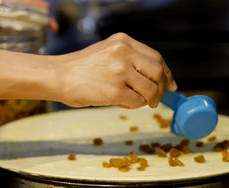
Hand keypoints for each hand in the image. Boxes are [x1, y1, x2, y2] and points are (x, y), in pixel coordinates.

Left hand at [0, 4, 58, 42]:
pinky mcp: (9, 38)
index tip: (46, 7)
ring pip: (31, 27)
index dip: (35, 4)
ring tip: (47, 41)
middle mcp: (8, 16)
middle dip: (45, 19)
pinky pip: (24, 38)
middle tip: (54, 28)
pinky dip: (33, 42)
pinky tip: (38, 49)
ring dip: (42, 32)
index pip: (21, 3)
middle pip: (31, 14)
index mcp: (1, 8)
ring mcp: (10, 27)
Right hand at [55, 32, 176, 108]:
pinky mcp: (115, 90)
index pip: (155, 57)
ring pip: (150, 90)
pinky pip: (137, 102)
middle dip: (160, 89)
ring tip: (132, 100)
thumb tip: (154, 80)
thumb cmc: (81, 69)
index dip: (166, 73)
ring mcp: (120, 71)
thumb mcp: (107, 53)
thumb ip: (129, 61)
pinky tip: (119, 101)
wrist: (58, 76)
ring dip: (146, 99)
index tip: (170, 85)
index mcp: (123, 41)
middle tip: (155, 99)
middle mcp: (124, 53)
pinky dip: (133, 105)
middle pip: (157, 73)